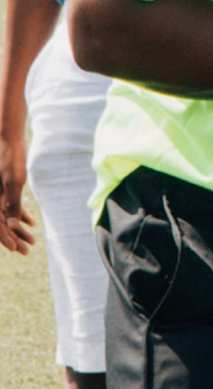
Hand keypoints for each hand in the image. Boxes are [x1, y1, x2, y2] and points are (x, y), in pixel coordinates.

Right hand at [0, 135, 34, 254]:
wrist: (8, 138)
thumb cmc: (11, 158)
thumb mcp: (14, 180)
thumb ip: (12, 202)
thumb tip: (12, 225)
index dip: (6, 238)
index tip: (16, 249)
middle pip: (1, 223)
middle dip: (14, 237)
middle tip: (27, 250)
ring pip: (6, 216)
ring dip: (18, 229)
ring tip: (33, 240)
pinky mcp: (3, 189)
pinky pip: (9, 205)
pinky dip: (20, 214)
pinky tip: (31, 222)